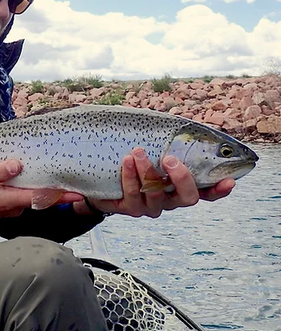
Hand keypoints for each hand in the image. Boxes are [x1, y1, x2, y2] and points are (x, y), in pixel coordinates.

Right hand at [0, 160, 82, 227]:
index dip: (60, 196)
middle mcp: (11, 206)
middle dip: (58, 192)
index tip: (77, 193)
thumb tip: (17, 165)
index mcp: (6, 200)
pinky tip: (33, 178)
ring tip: (59, 176)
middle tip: (75, 180)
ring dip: (44, 189)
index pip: (39, 198)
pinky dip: (30, 189)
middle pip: (40, 199)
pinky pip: (22, 197)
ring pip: (31, 198)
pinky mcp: (4, 205)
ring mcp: (8, 208)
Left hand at [75, 147, 234, 218]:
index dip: (220, 189)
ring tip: (138, 152)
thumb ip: (171, 139)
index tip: (230, 179)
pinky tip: (126, 160)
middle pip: (187, 198)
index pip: (207, 192)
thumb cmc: (134, 154)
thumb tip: (180, 123)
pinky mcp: (130, 208)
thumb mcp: (154, 145)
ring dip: (148, 171)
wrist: (101, 173)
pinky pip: (133, 194)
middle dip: (181, 178)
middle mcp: (170, 199)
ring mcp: (151, 206)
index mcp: (181, 185)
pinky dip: (130, 176)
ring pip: (156, 195)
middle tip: (170, 159)